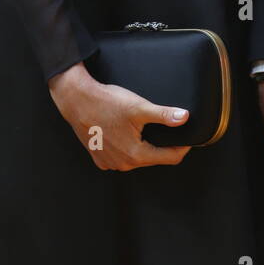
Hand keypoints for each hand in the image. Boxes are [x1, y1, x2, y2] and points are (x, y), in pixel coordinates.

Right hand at [49, 62, 191, 171]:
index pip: (171, 158)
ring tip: (141, 127)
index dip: (183, 147)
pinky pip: (120, 156)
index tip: (187, 137)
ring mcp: (110, 162)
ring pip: (136, 158)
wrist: (76, 100)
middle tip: (162, 126)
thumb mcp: (138, 107)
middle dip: (161, 145)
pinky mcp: (99, 158)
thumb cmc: (106, 103)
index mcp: (135, 155)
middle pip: (153, 158)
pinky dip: (126, 147)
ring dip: (143, 146)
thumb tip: (184, 118)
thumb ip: (163, 115)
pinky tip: (122, 132)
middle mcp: (122, 164)